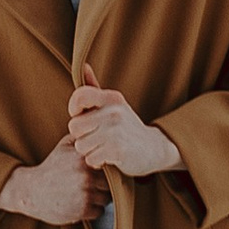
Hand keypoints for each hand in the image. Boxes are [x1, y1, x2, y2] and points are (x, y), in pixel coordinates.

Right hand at [0, 144, 104, 228]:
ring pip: (107, 198)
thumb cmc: (50, 169)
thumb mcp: (63, 147)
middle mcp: (86, 175)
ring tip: (86, 193)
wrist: (31, 192)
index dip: (107, 168)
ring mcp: (85, 193)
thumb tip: (100, 130)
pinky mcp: (82, 210)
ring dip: (99, 198)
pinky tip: (81, 203)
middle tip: (93, 184)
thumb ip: (82, 138)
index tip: (101, 170)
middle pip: (111, 182)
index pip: (110, 163)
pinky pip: (100, 211)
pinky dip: (93, 210)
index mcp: (83, 158)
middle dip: (104, 184)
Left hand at [65, 80, 181, 178]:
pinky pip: (91, 159)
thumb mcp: (114, 105)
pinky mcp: (119, 150)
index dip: (73, 109)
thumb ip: (95, 88)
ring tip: (102, 148)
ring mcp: (116, 130)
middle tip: (95, 138)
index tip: (80, 117)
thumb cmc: (127, 127)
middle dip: (81, 136)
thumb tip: (83, 65)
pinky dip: (97, 162)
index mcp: (111, 98)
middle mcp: (114, 111)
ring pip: (81, 145)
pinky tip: (107, 158)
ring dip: (89, 152)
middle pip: (74, 126)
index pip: (80, 96)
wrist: (155, 149)